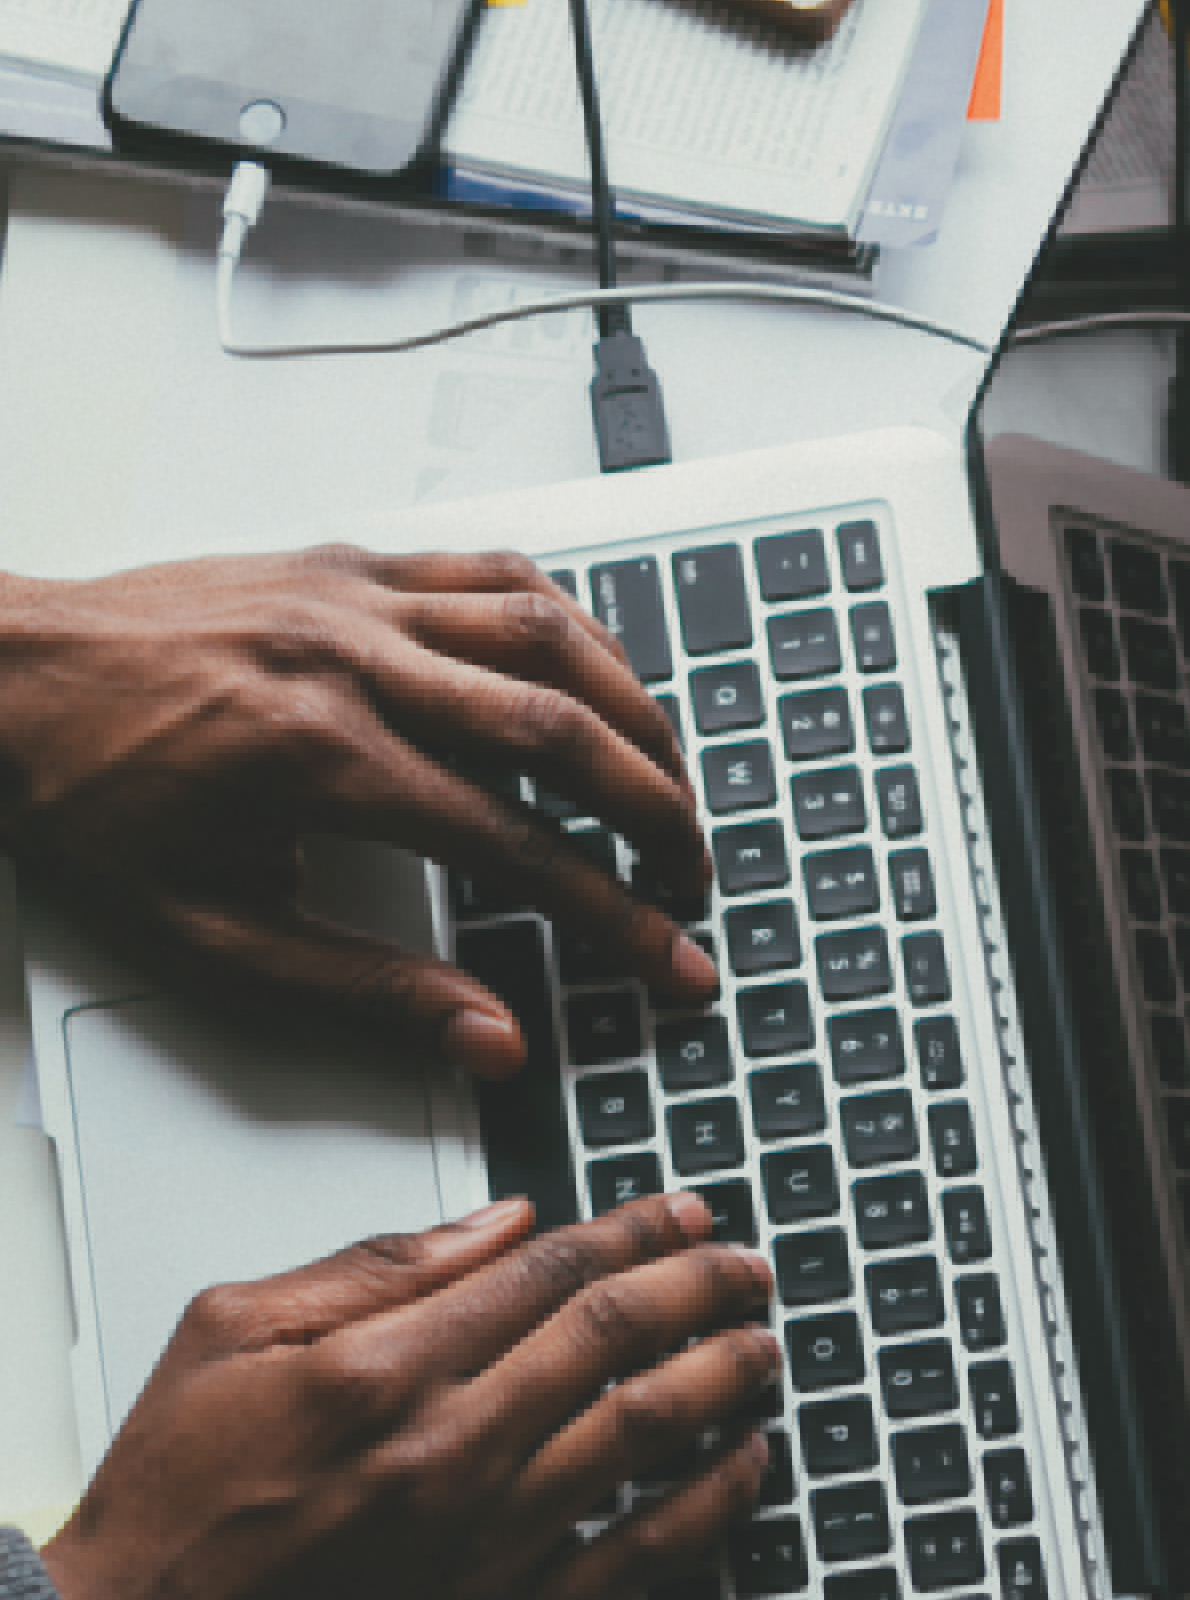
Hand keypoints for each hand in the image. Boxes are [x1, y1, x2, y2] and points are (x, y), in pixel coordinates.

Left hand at [0, 546, 716, 1070]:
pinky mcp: (345, 561)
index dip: (617, 919)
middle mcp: (352, 661)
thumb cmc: (84, 798)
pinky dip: (568, 624)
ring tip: (672, 788)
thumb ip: (365, 992)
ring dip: (636, 714)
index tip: (674, 964)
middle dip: (658, 815)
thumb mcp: (212, 935)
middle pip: (565, 729)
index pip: (520, 851)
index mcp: (323, 760)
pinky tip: (599, 679)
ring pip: (549, 633)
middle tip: (694, 882)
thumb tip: (492, 1037)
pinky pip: (491, 570)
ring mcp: (353, 597)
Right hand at [43, 1190, 776, 1599]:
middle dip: (703, 1291)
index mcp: (381, 1371)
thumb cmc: (168, 1518)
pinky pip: (646, 1560)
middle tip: (749, 1271)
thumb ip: (373, 1272)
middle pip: (618, 1343)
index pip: (551, 1274)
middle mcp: (449, 1456)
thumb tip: (495, 1225)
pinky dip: (713, 1504)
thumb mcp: (228, 1339)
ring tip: (764, 1349)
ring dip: (724, 1380)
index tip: (686, 1216)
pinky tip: (748, 1466)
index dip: (638, 1234)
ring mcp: (490, 1554)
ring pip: (648, 1439)